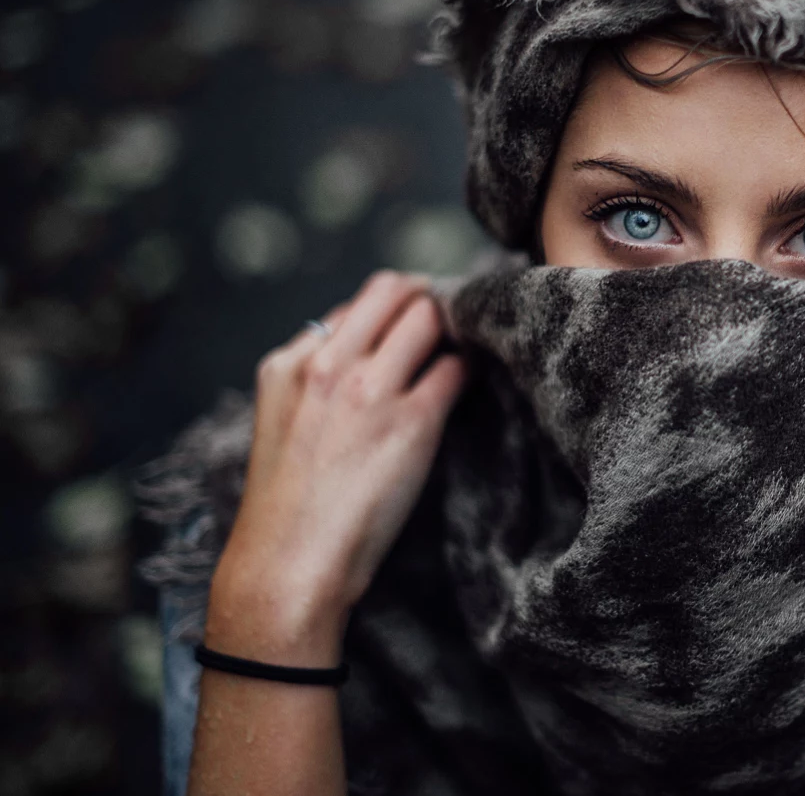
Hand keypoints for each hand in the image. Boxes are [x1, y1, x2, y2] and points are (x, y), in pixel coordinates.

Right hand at [205, 270, 467, 664]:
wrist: (289, 565)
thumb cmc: (289, 507)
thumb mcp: (282, 422)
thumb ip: (316, 380)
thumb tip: (368, 352)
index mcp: (288, 363)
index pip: (354, 306)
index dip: (388, 311)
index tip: (409, 325)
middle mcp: (328, 365)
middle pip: (394, 290)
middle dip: (425, 298)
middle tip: (448, 319)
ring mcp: (371, 390)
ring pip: (429, 316)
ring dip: (452, 327)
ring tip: (464, 347)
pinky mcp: (413, 422)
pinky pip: (457, 368)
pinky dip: (468, 368)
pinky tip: (470, 383)